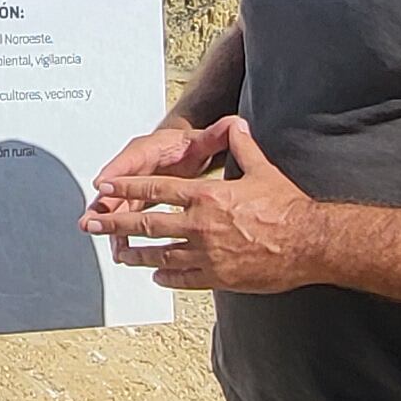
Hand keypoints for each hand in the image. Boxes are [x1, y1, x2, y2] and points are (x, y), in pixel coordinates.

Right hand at [79, 116, 223, 238]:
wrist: (190, 151)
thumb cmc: (192, 146)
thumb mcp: (204, 140)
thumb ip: (216, 135)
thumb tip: (232, 125)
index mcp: (151, 149)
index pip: (131, 158)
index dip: (116, 171)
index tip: (103, 184)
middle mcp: (138, 168)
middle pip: (117, 186)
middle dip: (104, 205)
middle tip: (92, 220)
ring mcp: (136, 186)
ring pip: (118, 206)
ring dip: (110, 225)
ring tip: (109, 244)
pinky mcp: (138, 201)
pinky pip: (126, 218)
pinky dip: (122, 235)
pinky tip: (122, 253)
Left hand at [80, 116, 329, 292]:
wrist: (308, 243)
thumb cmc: (287, 206)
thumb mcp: (261, 169)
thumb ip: (242, 145)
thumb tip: (236, 122)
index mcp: (206, 197)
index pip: (156, 191)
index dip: (127, 189)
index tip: (105, 189)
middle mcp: (200, 226)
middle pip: (148, 225)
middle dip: (116, 224)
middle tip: (92, 226)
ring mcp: (206, 254)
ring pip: (160, 255)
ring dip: (136, 254)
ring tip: (119, 254)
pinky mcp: (218, 277)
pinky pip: (183, 278)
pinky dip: (166, 277)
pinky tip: (156, 276)